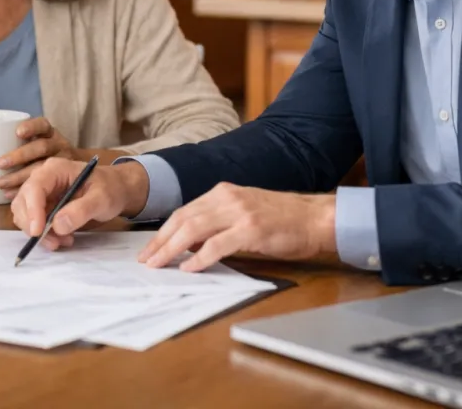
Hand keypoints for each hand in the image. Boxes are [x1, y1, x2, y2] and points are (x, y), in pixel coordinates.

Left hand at [0, 117, 75, 196]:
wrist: (77, 172)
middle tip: (0, 164)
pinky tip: (10, 195)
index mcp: (50, 133)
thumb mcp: (37, 143)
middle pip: (42, 147)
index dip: (31, 127)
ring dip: (20, 176)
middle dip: (20, 155)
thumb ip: (16, 143)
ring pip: (43, 167)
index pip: (43, 125)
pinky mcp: (61, 179)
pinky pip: (45, 184)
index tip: (18, 132)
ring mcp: (63, 163)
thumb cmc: (43, 156)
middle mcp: (58, 145)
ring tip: (1, 184)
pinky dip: (26, 189)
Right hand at [10, 158, 149, 251]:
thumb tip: (58, 225)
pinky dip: (44, 234)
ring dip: (39, 233)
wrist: (114, 190)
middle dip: (32, 225)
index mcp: (55, 169)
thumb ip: (82, 210)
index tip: (38, 232)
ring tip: (65, 241)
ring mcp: (41, 193)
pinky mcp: (43, 206)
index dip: (32, 210)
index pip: (34, 187)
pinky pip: (34, 223)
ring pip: (24, 215)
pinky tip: (64, 238)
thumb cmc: (110, 189)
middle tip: (54, 242)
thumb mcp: (102, 198)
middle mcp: (43, 179)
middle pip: (22, 202)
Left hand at [138, 184, 336, 271]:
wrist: (315, 217)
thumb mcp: (243, 214)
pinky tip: (189, 268)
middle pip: (183, 219)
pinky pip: (217, 244)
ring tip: (159, 265)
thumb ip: (216, 223)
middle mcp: (227, 197)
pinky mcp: (251, 228)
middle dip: (160, 241)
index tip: (149, 249)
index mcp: (223, 192)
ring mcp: (239, 212)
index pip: (184, 212)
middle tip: (146, 260)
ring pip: (194, 229)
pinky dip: (200, 257)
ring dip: (172, 249)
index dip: (163, 231)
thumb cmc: (282, 219)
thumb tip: (187, 244)